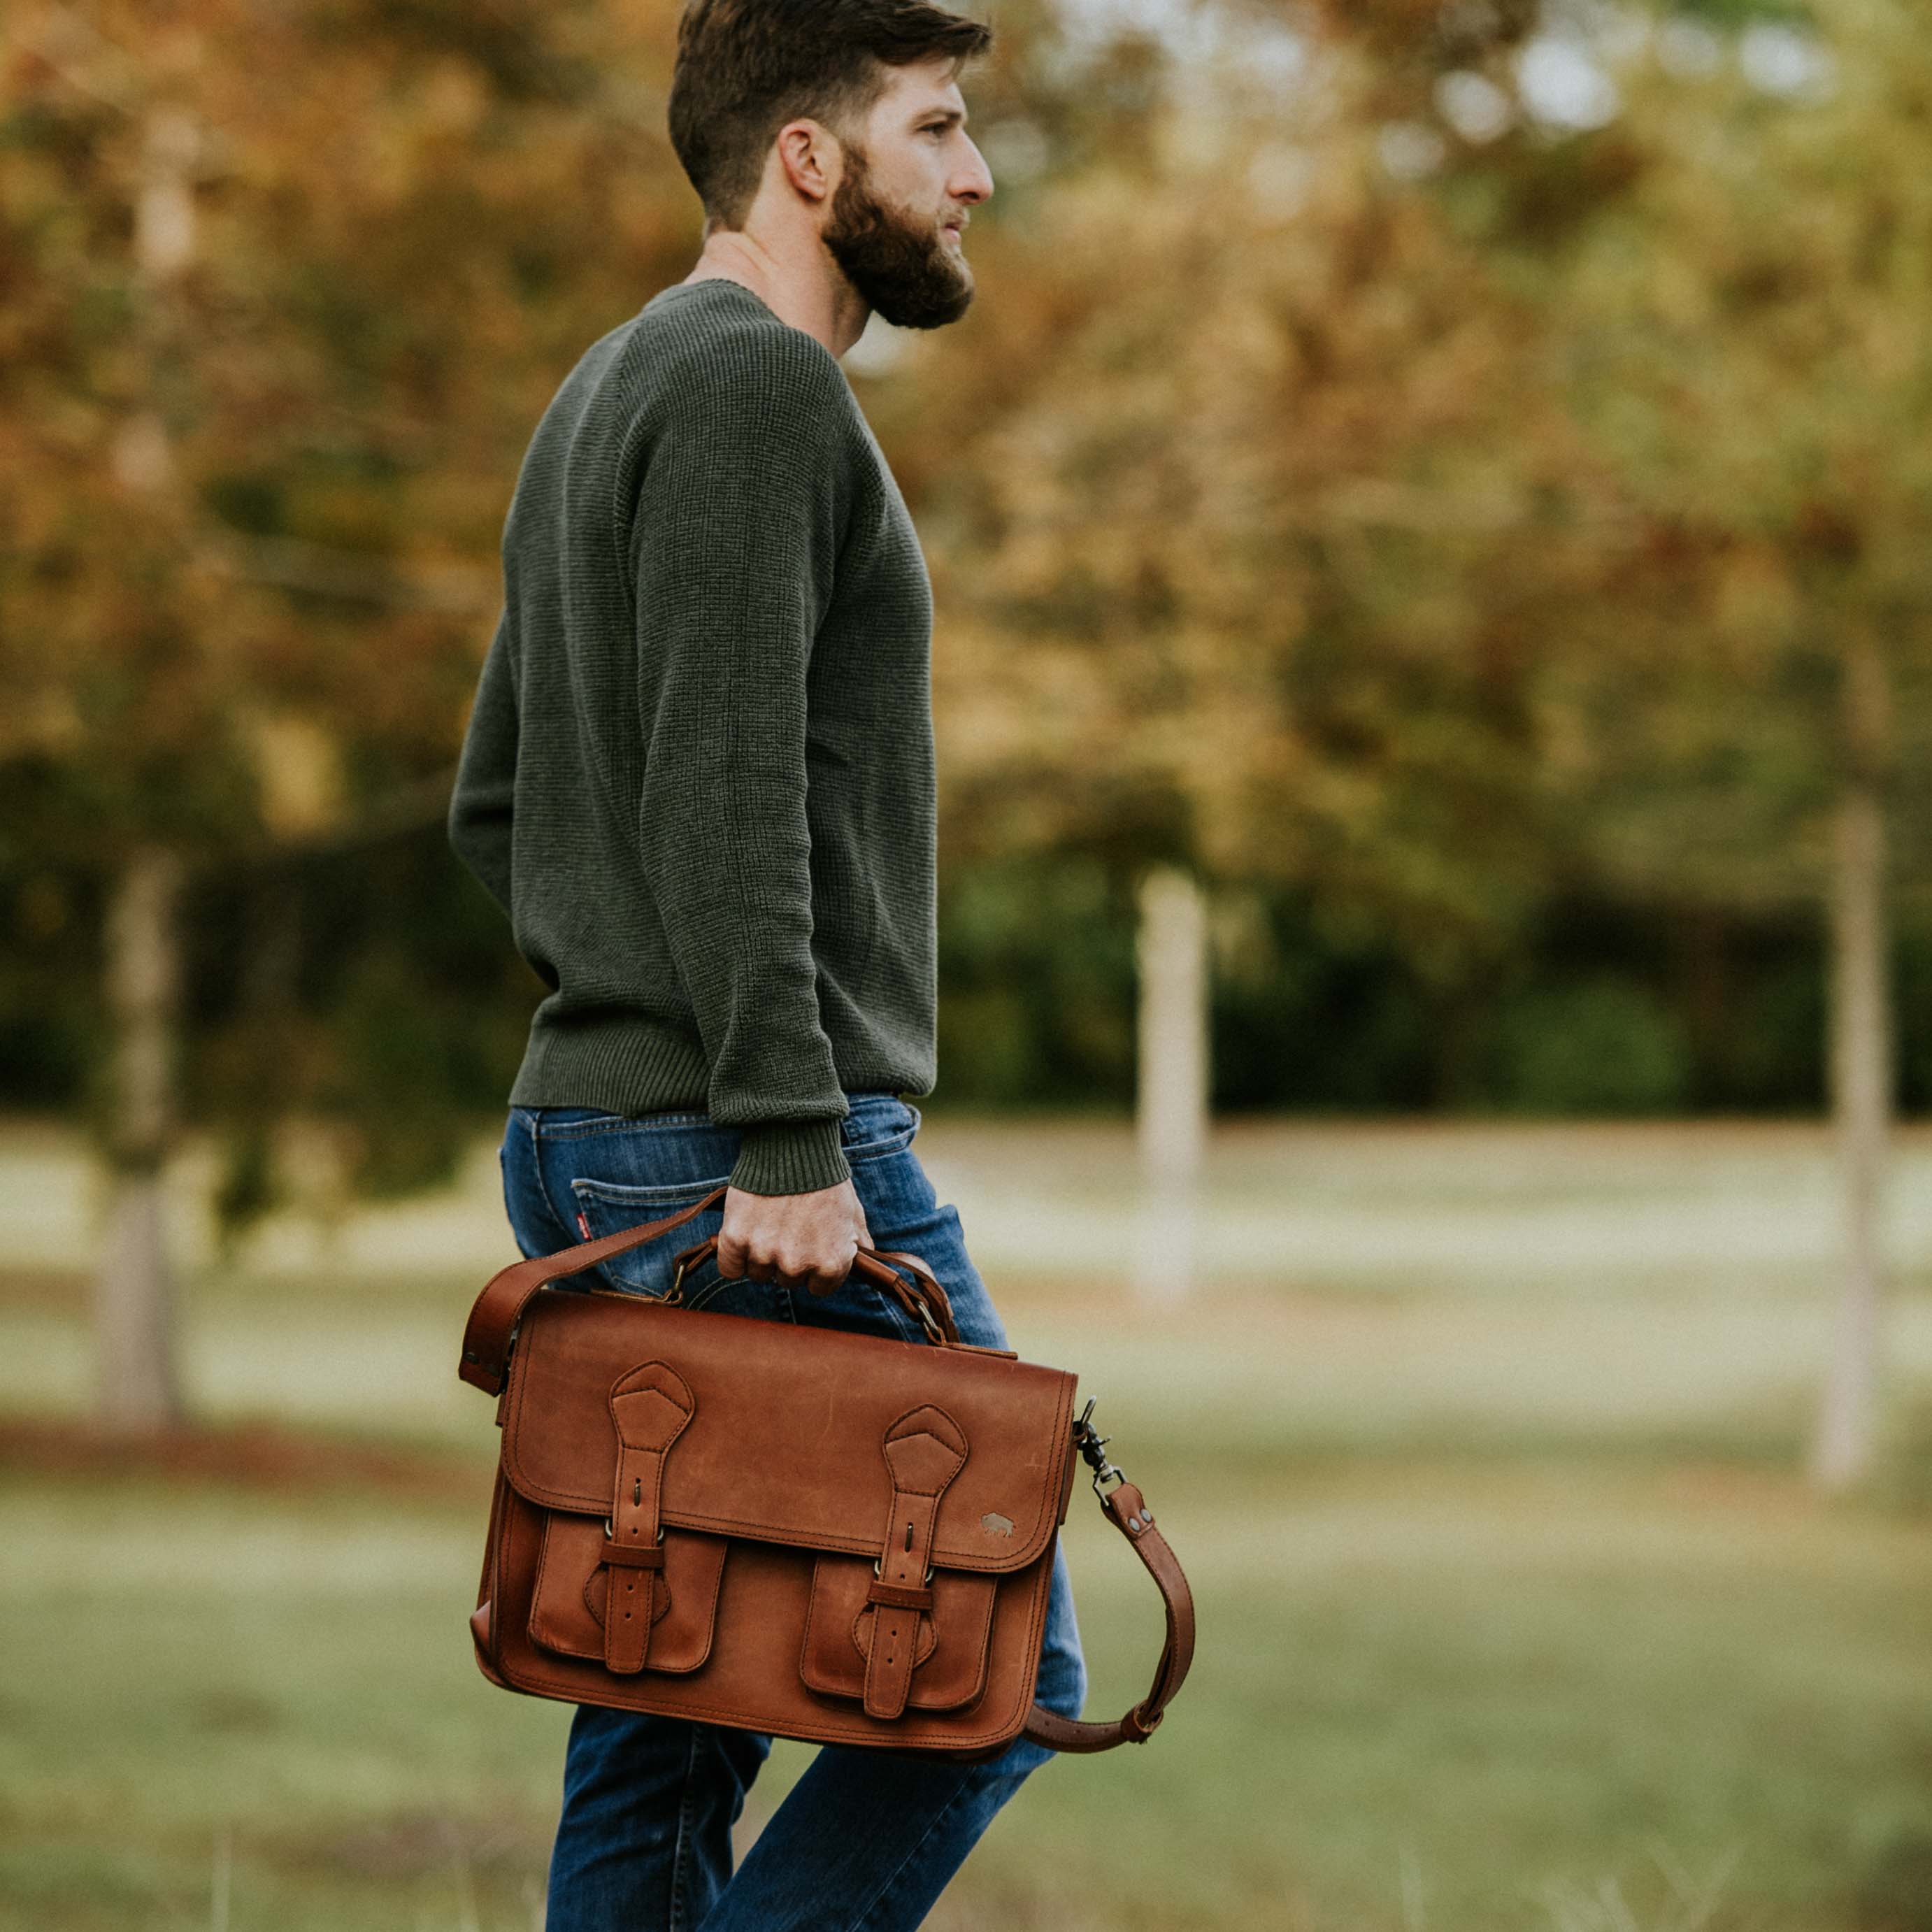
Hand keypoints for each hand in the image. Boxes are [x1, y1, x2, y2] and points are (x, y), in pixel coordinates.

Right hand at [716, 1178, 870, 1296]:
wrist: (793, 1146)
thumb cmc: (825, 1178)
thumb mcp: (853, 1212)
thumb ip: (859, 1242)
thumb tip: (867, 1261)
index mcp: (831, 1263)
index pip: (819, 1288)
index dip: (815, 1266)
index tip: (810, 1246)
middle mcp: (798, 1264)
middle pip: (786, 1280)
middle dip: (788, 1258)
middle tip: (788, 1228)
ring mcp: (765, 1254)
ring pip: (758, 1273)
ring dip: (761, 1255)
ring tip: (768, 1222)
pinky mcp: (736, 1240)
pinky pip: (730, 1268)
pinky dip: (733, 1257)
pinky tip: (743, 1236)